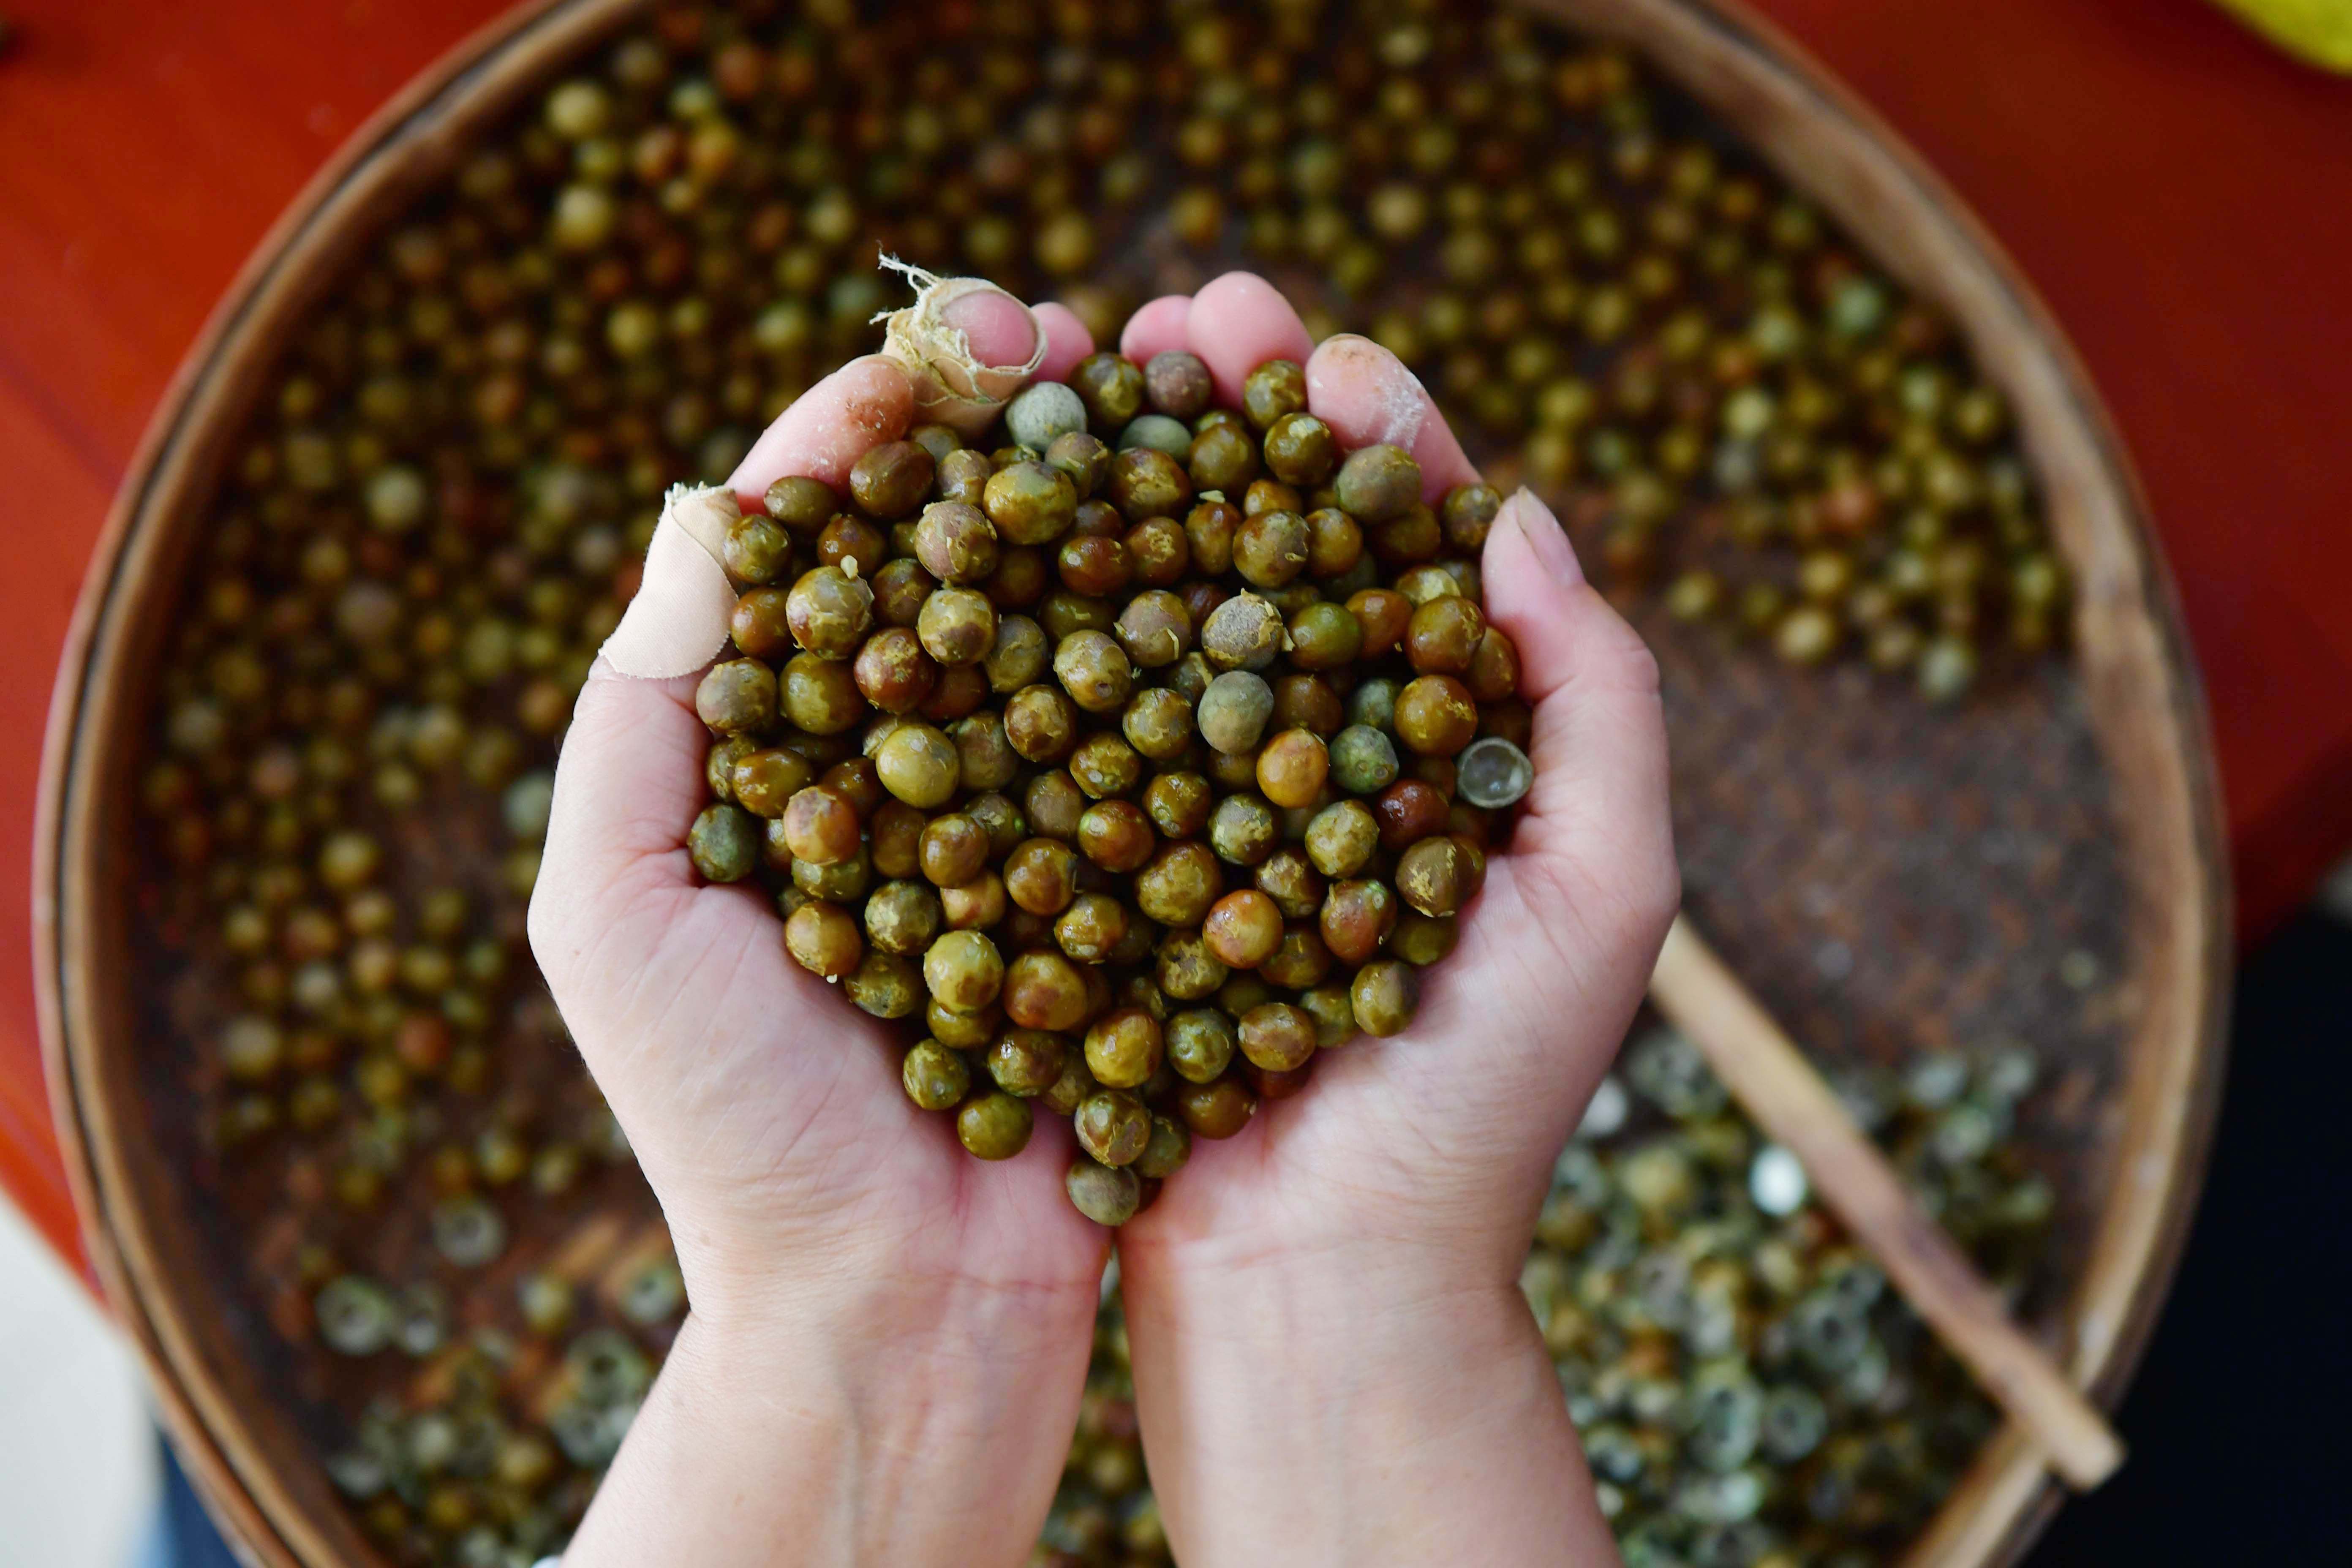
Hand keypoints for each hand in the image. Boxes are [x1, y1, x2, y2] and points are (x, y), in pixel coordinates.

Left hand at [528, 288, 1108, 1567]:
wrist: (895, 1305)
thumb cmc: (729, 1124)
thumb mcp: (614, 908)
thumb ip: (649, 708)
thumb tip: (719, 505)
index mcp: (784, 740)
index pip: (832, 534)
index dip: (887, 420)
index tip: (963, 336)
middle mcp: (917, 754)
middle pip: (974, 546)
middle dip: (1034, 423)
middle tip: (1102, 326)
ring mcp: (1038, 808)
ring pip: (1085, 613)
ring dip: (1138, 493)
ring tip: (1196, 393)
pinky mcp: (1134, 875)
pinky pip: (1174, 734)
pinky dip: (1210, 635)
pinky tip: (1257, 548)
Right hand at [1112, 275, 1678, 1565]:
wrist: (1325, 1285)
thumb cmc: (1480, 1111)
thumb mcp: (1601, 899)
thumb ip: (1597, 704)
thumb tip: (1518, 517)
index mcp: (1448, 749)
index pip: (1416, 554)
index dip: (1375, 439)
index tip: (1320, 352)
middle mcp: (1321, 759)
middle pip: (1280, 550)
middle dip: (1236, 424)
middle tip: (1183, 312)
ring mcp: (1205, 805)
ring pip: (1173, 611)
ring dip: (1138, 486)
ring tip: (1089, 375)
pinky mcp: (1107, 863)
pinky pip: (1082, 719)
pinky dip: (1056, 620)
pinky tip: (1014, 531)